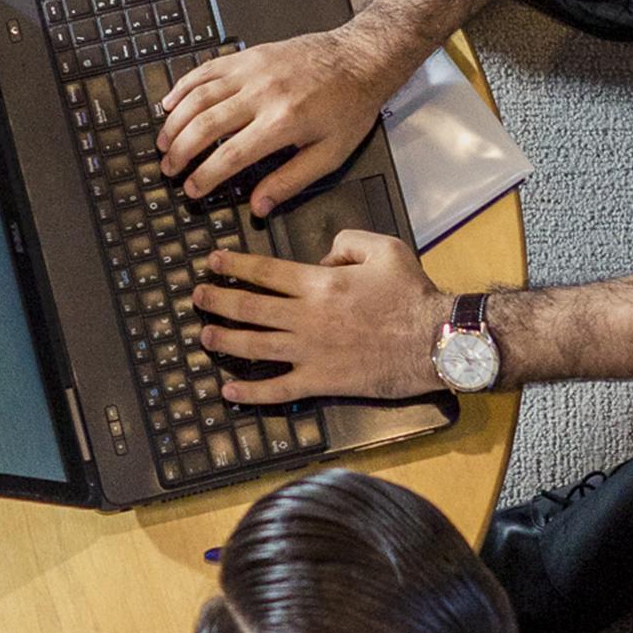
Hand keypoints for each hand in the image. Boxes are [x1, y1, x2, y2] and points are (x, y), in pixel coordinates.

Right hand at [159, 26, 411, 215]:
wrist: (360, 58)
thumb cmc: (350, 105)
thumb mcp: (330, 154)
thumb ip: (291, 181)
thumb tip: (260, 206)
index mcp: (283, 122)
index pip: (231, 155)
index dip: (206, 175)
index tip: (192, 189)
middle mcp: (263, 93)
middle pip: (205, 125)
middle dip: (181, 151)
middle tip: (170, 168)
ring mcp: (252, 70)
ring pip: (198, 96)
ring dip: (175, 121)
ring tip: (163, 142)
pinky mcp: (249, 55)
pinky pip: (206, 69)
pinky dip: (183, 87)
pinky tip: (170, 103)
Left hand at [193, 235, 450, 403]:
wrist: (434, 341)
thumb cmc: (413, 295)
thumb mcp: (385, 248)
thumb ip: (348, 241)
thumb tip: (324, 255)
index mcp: (320, 283)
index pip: (266, 271)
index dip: (235, 265)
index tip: (214, 262)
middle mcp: (307, 317)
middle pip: (249, 307)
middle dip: (217, 300)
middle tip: (198, 296)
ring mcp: (310, 352)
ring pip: (254, 346)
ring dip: (225, 340)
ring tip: (205, 335)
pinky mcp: (321, 381)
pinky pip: (277, 389)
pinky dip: (250, 392)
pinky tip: (229, 389)